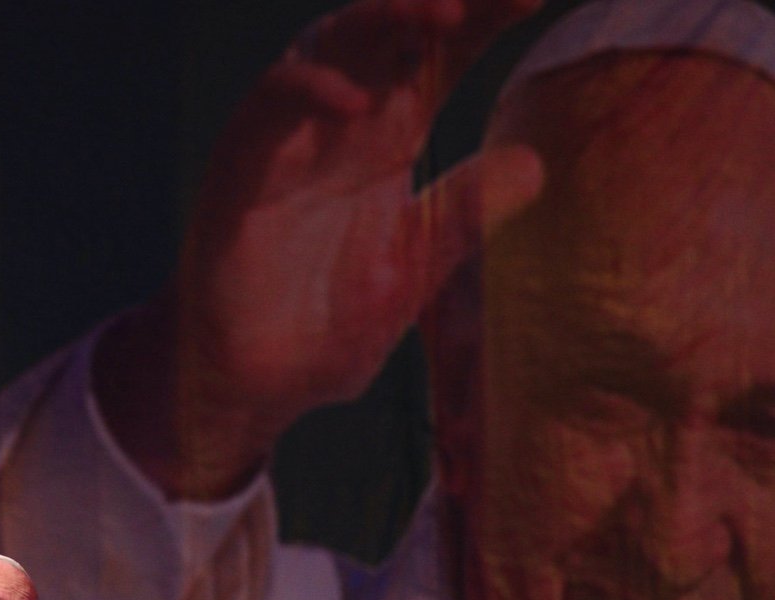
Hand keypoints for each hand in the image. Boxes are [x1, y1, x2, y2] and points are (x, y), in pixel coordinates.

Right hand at [96, 0, 543, 497]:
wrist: (254, 385)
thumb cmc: (326, 326)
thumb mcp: (414, 270)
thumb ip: (463, 216)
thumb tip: (535, 162)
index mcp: (387, 142)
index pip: (438, 58)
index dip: (484, 20)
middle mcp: (338, 127)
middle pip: (387, 31)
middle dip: (435, 1)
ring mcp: (288, 141)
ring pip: (328, 45)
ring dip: (382, 18)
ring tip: (445, 13)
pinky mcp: (240, 170)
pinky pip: (269, 107)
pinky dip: (310, 92)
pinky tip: (359, 104)